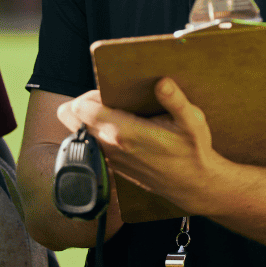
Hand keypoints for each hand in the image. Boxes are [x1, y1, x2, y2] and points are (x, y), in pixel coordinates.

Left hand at [57, 79, 225, 211]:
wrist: (193, 185)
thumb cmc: (192, 151)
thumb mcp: (192, 121)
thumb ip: (175, 100)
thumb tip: (162, 81)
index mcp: (125, 132)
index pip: (82, 108)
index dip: (90, 94)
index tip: (109, 90)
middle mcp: (111, 146)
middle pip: (72, 119)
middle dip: (84, 104)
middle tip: (107, 99)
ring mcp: (109, 159)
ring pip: (78, 133)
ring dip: (88, 119)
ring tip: (114, 112)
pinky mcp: (113, 166)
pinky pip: (91, 145)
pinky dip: (96, 134)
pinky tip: (119, 129)